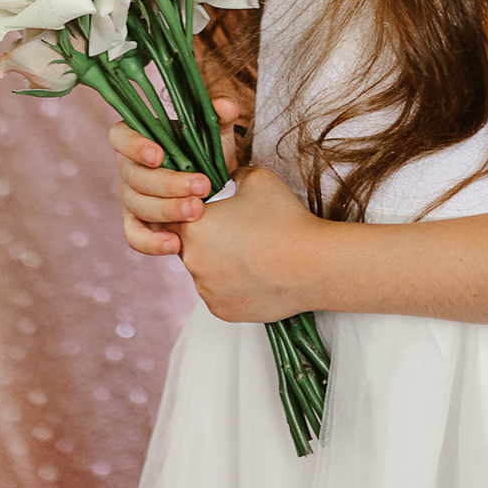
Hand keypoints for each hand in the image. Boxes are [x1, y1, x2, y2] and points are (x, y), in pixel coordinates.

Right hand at [110, 96, 242, 256]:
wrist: (214, 187)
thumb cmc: (206, 153)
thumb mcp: (215, 131)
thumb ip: (219, 114)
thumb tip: (226, 107)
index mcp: (139, 137)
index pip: (120, 136)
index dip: (133, 146)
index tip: (158, 155)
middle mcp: (128, 167)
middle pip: (135, 177)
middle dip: (169, 183)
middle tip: (202, 186)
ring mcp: (130, 198)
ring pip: (138, 206)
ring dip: (167, 210)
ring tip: (198, 211)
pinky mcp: (137, 225)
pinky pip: (135, 237)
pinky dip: (152, 243)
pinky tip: (175, 244)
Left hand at [179, 166, 317, 323]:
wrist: (312, 265)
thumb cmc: (284, 219)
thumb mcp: (256, 178)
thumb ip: (231, 177)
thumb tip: (226, 182)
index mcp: (193, 227)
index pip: (175, 216)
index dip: (194, 211)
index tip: (214, 210)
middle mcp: (192, 262)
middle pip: (190, 245)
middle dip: (208, 237)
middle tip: (237, 231)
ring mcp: (206, 290)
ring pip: (205, 271)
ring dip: (219, 263)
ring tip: (252, 253)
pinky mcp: (222, 311)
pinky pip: (220, 294)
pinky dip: (233, 285)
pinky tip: (256, 273)